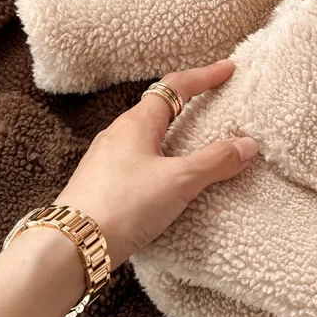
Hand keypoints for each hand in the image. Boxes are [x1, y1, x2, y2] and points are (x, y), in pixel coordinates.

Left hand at [53, 60, 256, 266]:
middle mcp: (118, 132)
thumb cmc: (122, 205)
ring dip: (172, 131)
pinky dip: (158, 156)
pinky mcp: (101, 183)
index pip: (176, 86)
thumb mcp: (177, 182)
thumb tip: (247, 144)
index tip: (227, 69)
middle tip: (213, 101)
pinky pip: (136, 158)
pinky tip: (165, 176)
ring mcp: (106, 157)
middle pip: (159, 106)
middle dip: (188, 101)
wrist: (69, 248)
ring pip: (146, 134)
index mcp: (137, 122)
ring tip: (193, 140)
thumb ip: (214, 162)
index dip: (204, 76)